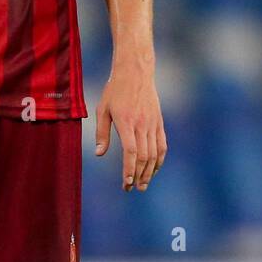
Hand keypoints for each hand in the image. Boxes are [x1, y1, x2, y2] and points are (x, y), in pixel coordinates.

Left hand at [94, 62, 165, 190]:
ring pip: (155, 154)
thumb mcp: (103, 109)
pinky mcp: (159, 122)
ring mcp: (152, 124)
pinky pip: (162, 145)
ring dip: (150, 172)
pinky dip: (159, 160)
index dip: (129, 170)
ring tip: (143, 184)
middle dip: (138, 176)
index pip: (131, 152)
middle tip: (132, 188)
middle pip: (144, 157)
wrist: (136, 72)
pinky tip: (154, 169)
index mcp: (126, 121)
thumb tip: (100, 154)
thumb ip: (102, 133)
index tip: (126, 184)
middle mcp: (142, 124)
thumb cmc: (115, 90)